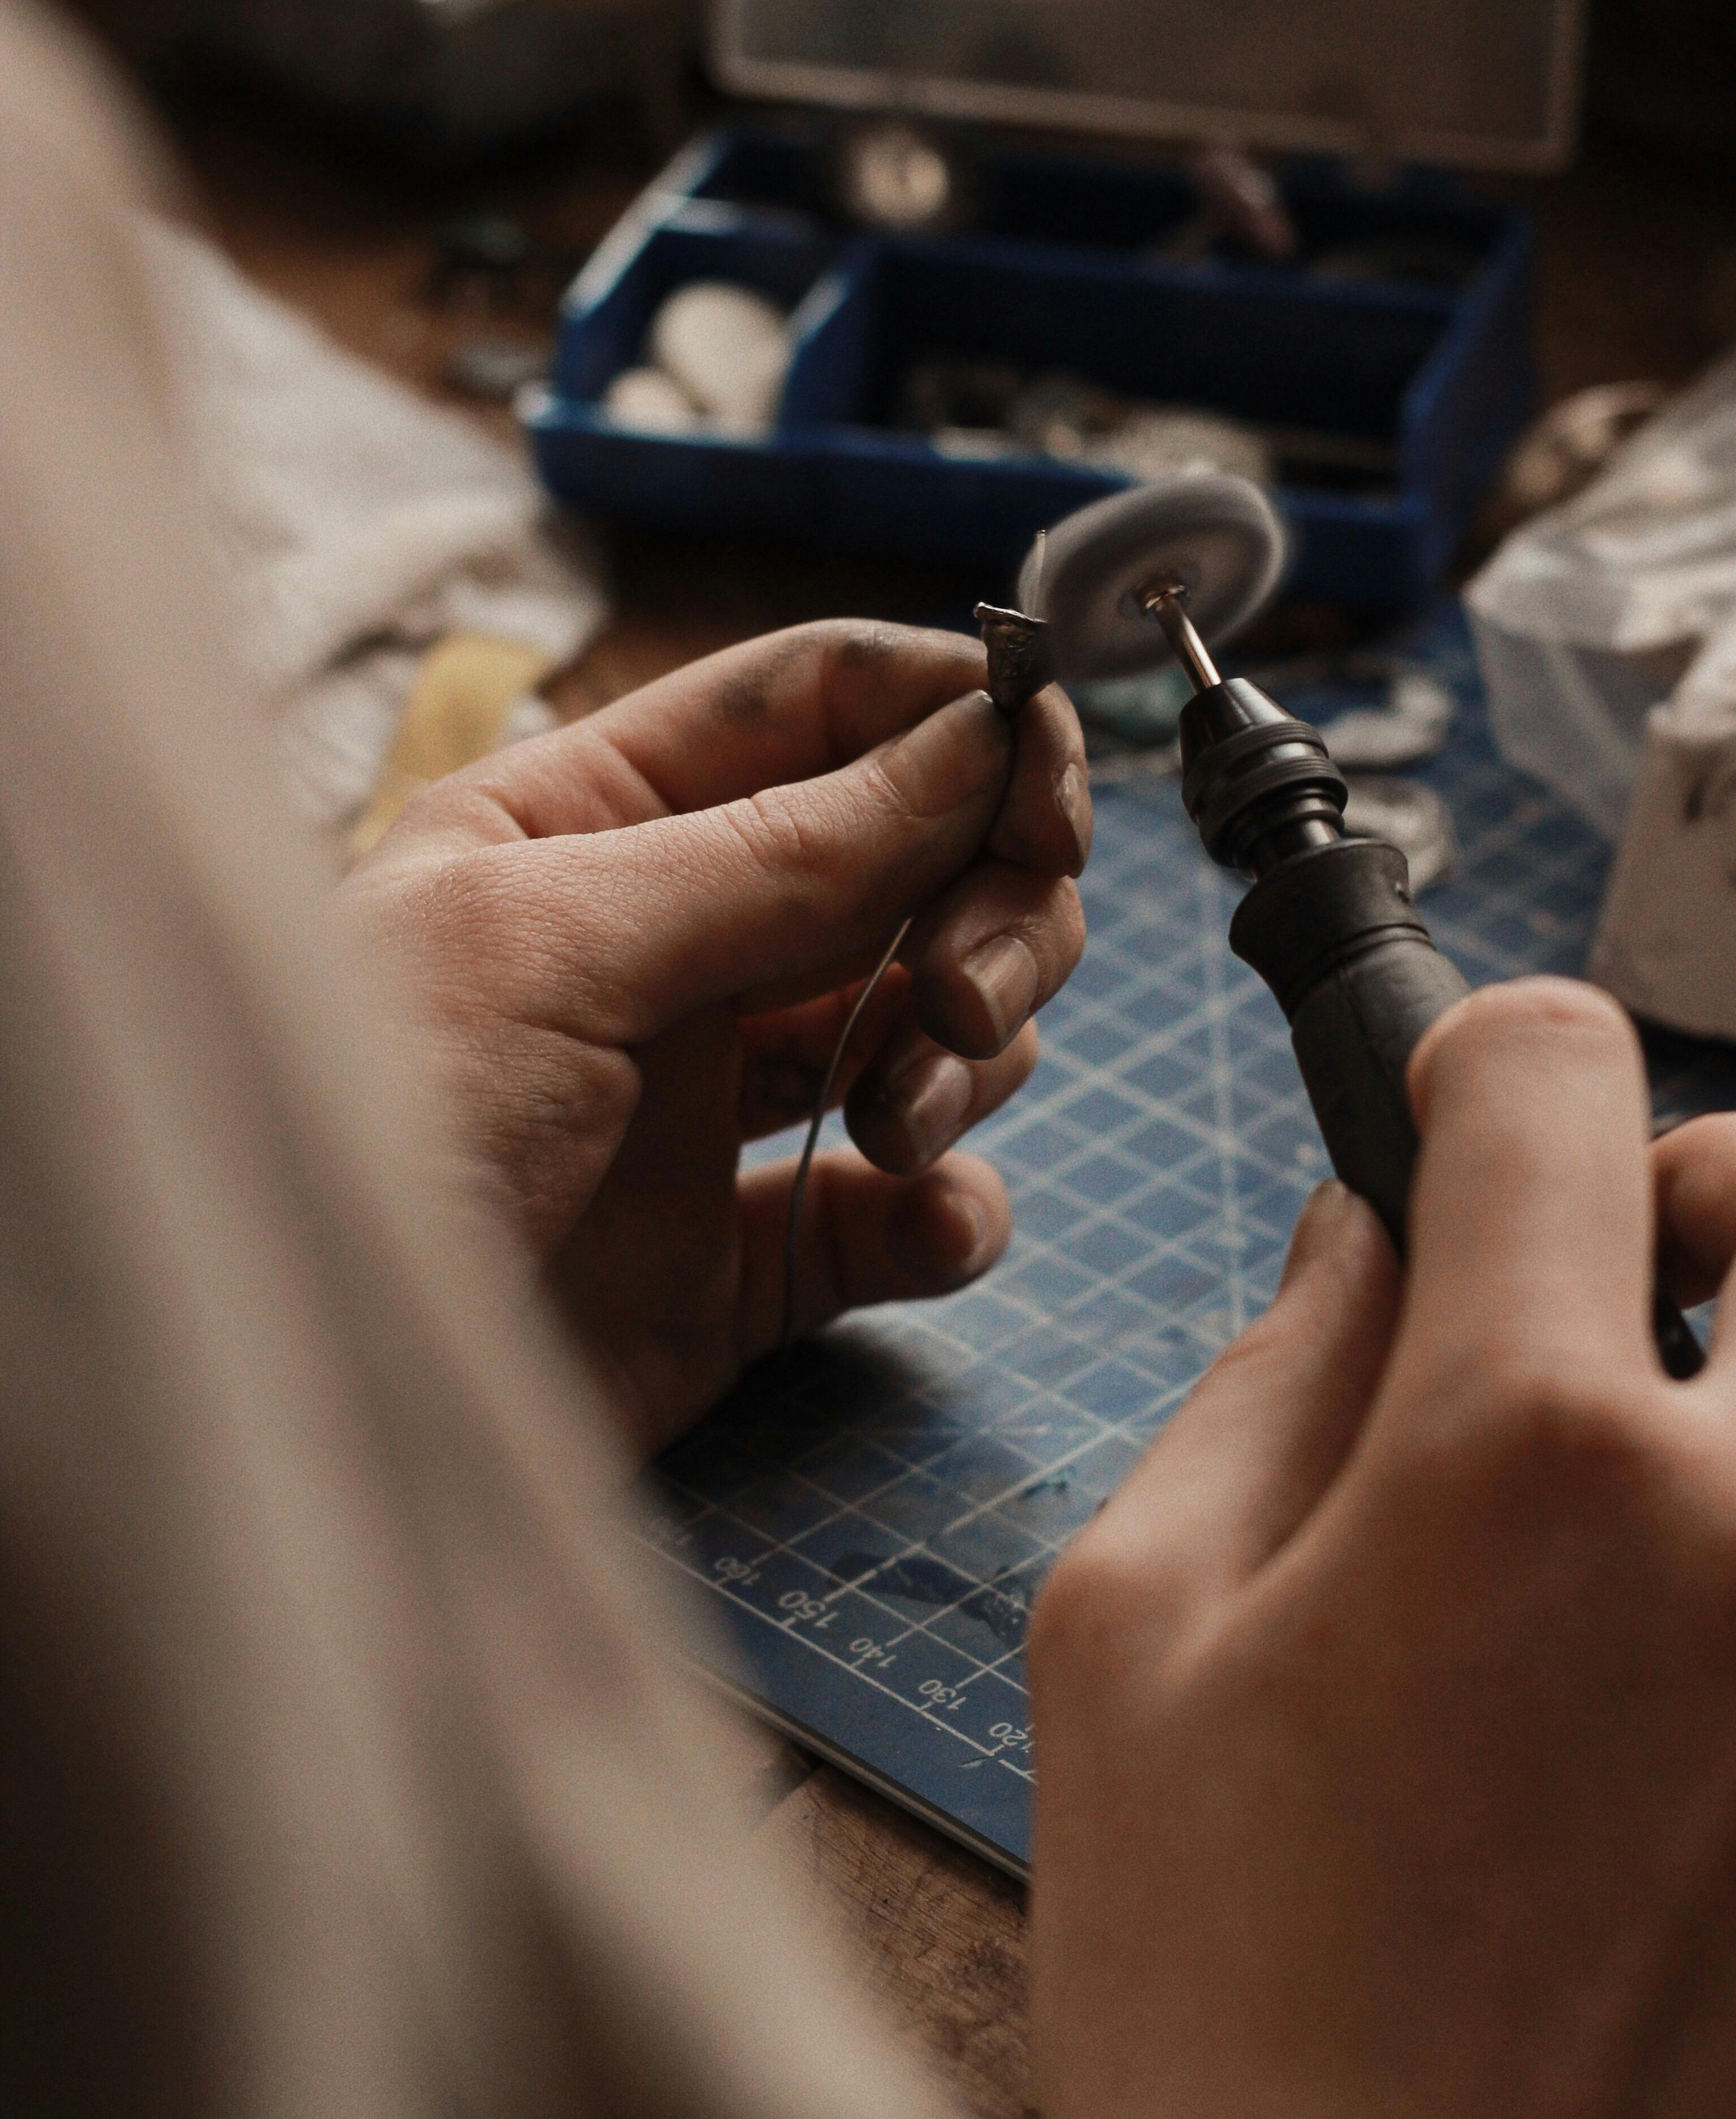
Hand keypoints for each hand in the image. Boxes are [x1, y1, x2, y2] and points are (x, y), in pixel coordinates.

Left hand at [337, 621, 1087, 1447]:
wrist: (301, 1408)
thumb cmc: (365, 1134)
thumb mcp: (556, 946)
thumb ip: (781, 849)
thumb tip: (976, 739)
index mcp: (597, 824)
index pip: (823, 710)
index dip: (960, 729)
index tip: (1051, 798)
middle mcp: (673, 947)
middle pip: (916, 868)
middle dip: (983, 914)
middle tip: (968, 997)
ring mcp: (716, 1108)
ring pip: (935, 1028)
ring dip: (961, 1062)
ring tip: (887, 1127)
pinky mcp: (749, 1263)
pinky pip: (905, 1210)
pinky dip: (946, 1209)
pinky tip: (921, 1223)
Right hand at [1029, 976, 1735, 2118]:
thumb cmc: (1220, 1973)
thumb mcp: (1135, 1625)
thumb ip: (1272, 1371)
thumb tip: (1374, 1224)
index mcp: (1517, 1450)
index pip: (1562, 1078)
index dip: (1492, 1056)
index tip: (1476, 1105)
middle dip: (1718, 1190)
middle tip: (1634, 1285)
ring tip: (1697, 1554)